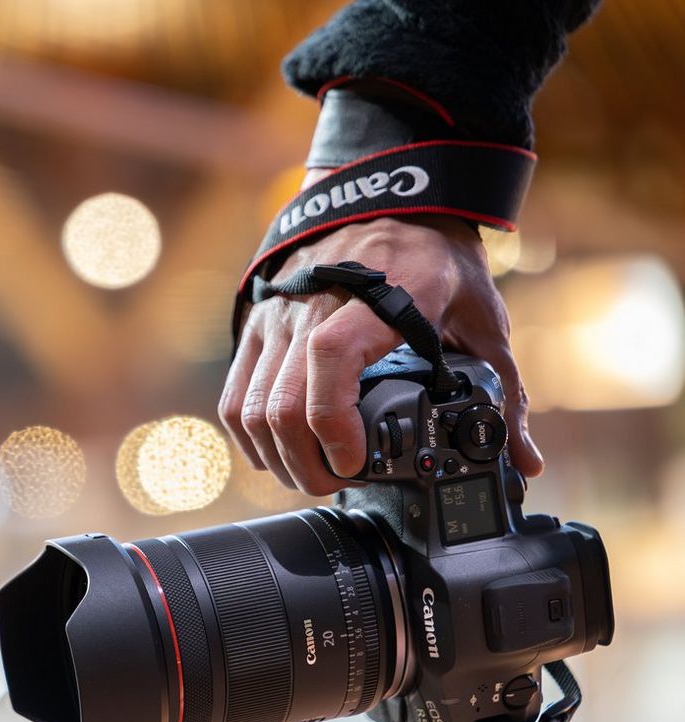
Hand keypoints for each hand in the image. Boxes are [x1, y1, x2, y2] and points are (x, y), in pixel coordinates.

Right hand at [218, 213, 543, 495]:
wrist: (389, 202)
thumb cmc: (436, 260)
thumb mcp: (480, 316)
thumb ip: (504, 389)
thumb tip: (524, 459)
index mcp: (381, 298)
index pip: (331, 356)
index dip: (334, 422)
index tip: (356, 460)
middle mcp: (317, 303)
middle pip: (283, 403)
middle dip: (307, 462)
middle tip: (337, 482)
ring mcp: (280, 314)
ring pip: (251, 407)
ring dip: (278, 456)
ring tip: (311, 473)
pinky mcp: (258, 325)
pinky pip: (234, 395)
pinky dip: (251, 436)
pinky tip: (279, 451)